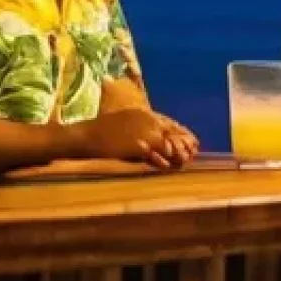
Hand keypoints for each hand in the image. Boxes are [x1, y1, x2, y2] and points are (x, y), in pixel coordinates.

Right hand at [73, 109, 199, 168]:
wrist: (86, 136)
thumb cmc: (102, 132)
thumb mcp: (125, 123)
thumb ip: (141, 127)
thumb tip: (154, 138)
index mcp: (145, 114)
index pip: (169, 123)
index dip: (181, 132)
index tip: (193, 140)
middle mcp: (147, 120)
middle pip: (172, 133)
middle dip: (183, 143)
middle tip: (194, 151)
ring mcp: (143, 132)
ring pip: (166, 144)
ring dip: (176, 153)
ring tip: (185, 160)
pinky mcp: (137, 144)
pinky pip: (155, 155)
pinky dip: (162, 161)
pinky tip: (168, 166)